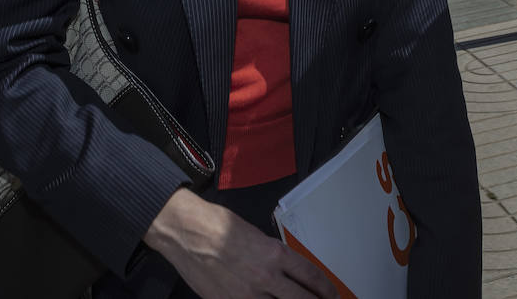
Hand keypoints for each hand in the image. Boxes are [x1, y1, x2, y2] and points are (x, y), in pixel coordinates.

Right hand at [144, 188, 335, 298]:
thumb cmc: (215, 224)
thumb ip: (271, 255)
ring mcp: (246, 294)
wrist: (185, 231)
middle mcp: (265, 276)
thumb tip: (284, 271)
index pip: (310, 276)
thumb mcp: (254, 233)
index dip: (325, 289)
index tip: (331, 294)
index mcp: (274, 253)